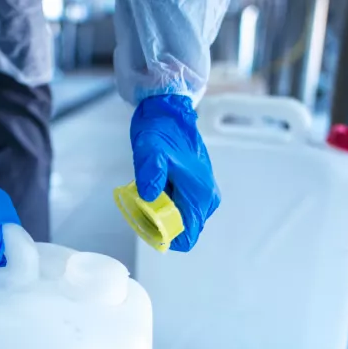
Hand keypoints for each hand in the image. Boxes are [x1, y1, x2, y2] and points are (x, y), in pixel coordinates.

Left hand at [130, 94, 219, 251]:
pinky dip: (164, 206)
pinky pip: (180, 208)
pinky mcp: (197, 188)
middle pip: (183, 230)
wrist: (169, 111)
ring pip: (180, 220)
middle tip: (141, 207)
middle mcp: (206, 198)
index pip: (186, 238)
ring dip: (160, 215)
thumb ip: (151, 174)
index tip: (147, 223)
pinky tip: (152, 190)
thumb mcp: (150, 151)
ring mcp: (203, 193)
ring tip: (144, 196)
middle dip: (160, 225)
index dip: (164, 237)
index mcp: (199, 194)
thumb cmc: (161, 130)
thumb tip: (149, 196)